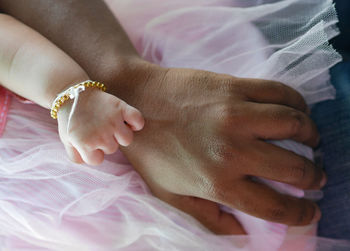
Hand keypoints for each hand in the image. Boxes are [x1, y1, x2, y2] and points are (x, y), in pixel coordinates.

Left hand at [57, 87, 143, 164]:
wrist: (72, 93)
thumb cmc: (70, 118)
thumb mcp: (66, 139)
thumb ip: (75, 156)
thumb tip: (87, 162)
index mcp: (85, 143)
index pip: (97, 160)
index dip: (93, 152)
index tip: (89, 142)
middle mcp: (100, 135)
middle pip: (112, 149)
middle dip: (105, 142)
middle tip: (97, 129)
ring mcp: (112, 121)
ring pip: (127, 140)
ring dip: (120, 135)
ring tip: (112, 126)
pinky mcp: (121, 108)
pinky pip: (138, 121)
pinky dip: (136, 123)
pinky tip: (127, 122)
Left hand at [116, 63, 324, 233]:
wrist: (134, 101)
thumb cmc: (150, 149)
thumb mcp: (171, 194)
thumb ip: (208, 218)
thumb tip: (242, 235)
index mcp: (217, 182)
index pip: (274, 207)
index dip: (301, 214)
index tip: (310, 210)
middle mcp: (232, 150)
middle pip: (294, 168)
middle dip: (314, 177)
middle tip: (316, 176)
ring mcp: (236, 115)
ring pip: (295, 125)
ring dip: (311, 135)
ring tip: (311, 140)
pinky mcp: (234, 87)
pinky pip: (281, 93)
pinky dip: (298, 103)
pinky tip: (296, 110)